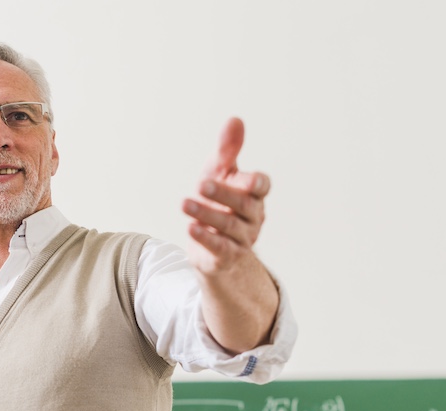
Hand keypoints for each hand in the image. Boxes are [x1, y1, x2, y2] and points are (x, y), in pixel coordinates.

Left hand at [181, 117, 277, 351]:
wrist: (212, 245)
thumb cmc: (218, 202)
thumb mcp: (220, 174)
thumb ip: (228, 150)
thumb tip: (235, 120)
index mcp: (254, 195)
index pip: (261, 186)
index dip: (252, 181)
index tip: (238, 174)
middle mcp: (252, 217)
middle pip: (243, 204)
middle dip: (223, 194)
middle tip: (201, 184)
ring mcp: (242, 239)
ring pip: (229, 226)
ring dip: (206, 214)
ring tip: (184, 204)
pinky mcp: (225, 256)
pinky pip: (219, 248)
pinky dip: (206, 238)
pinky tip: (190, 228)